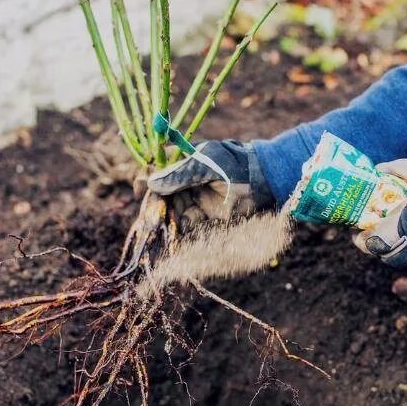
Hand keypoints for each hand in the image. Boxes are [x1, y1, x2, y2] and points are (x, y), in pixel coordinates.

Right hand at [147, 140, 273, 227]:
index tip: (142, 192)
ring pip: (173, 215)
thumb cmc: (236, 165)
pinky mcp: (206, 218)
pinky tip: (174, 240)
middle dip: (155, 211)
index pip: (159, 176)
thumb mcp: (207, 165)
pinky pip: (187, 226)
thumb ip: (181, 174)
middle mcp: (186, 184)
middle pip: (163, 200)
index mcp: (184, 166)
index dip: (148, 185)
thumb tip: (152, 184)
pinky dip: (180, 233)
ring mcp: (196, 201)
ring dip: (165, 225)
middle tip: (148, 223)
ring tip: (157, 235)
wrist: (264, 180)